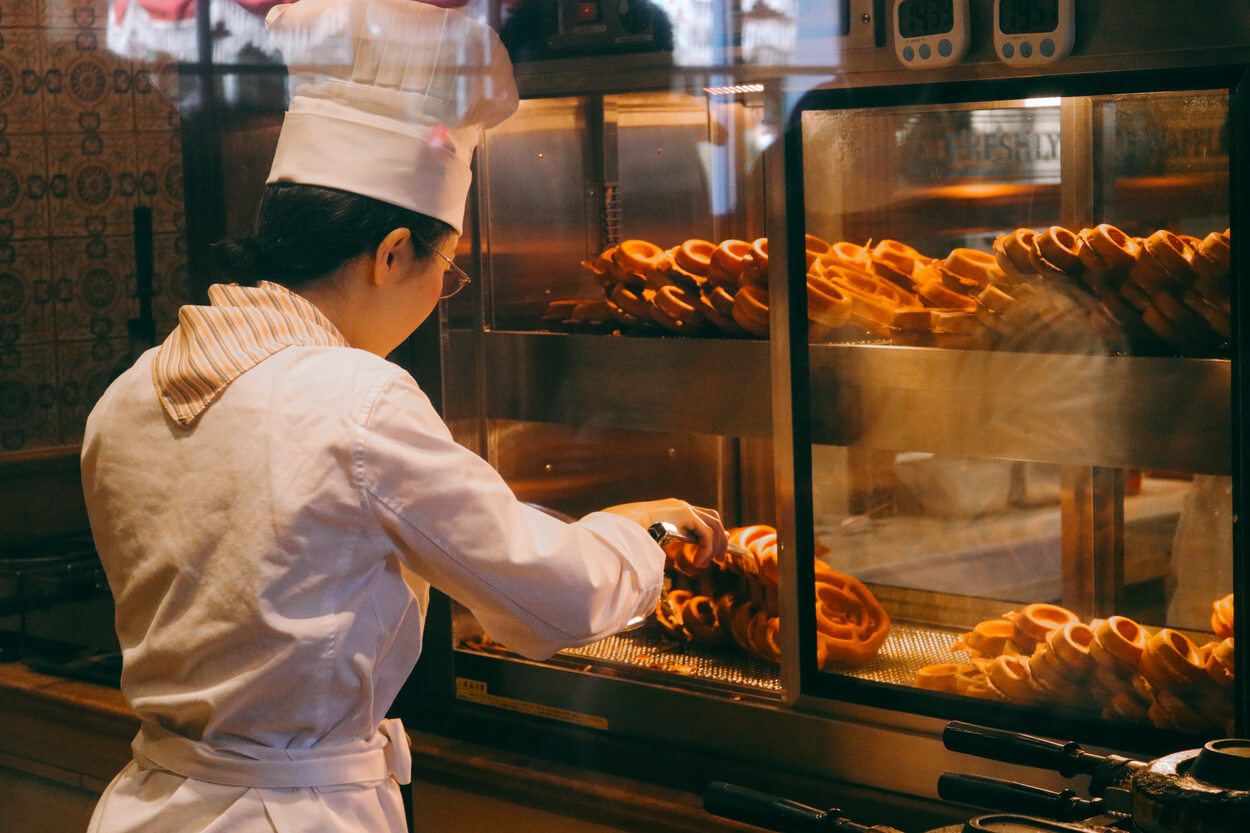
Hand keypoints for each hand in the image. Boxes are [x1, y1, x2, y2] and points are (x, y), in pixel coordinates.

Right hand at [599, 498, 726, 570]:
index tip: (715, 550)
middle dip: (720, 538)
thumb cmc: (628, 537)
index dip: (712, 533)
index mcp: (673, 511)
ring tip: (713, 562)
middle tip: (720, 558)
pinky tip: (699, 563)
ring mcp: (684, 508)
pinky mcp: (685, 514)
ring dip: (717, 544)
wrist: (619, 524)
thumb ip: (658, 550)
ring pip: (714, 524)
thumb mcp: (648, 543)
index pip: (701, 518)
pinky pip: (706, 533)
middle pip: (712, 518)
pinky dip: (706, 549)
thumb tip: (658, 569)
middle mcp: (681, 507)